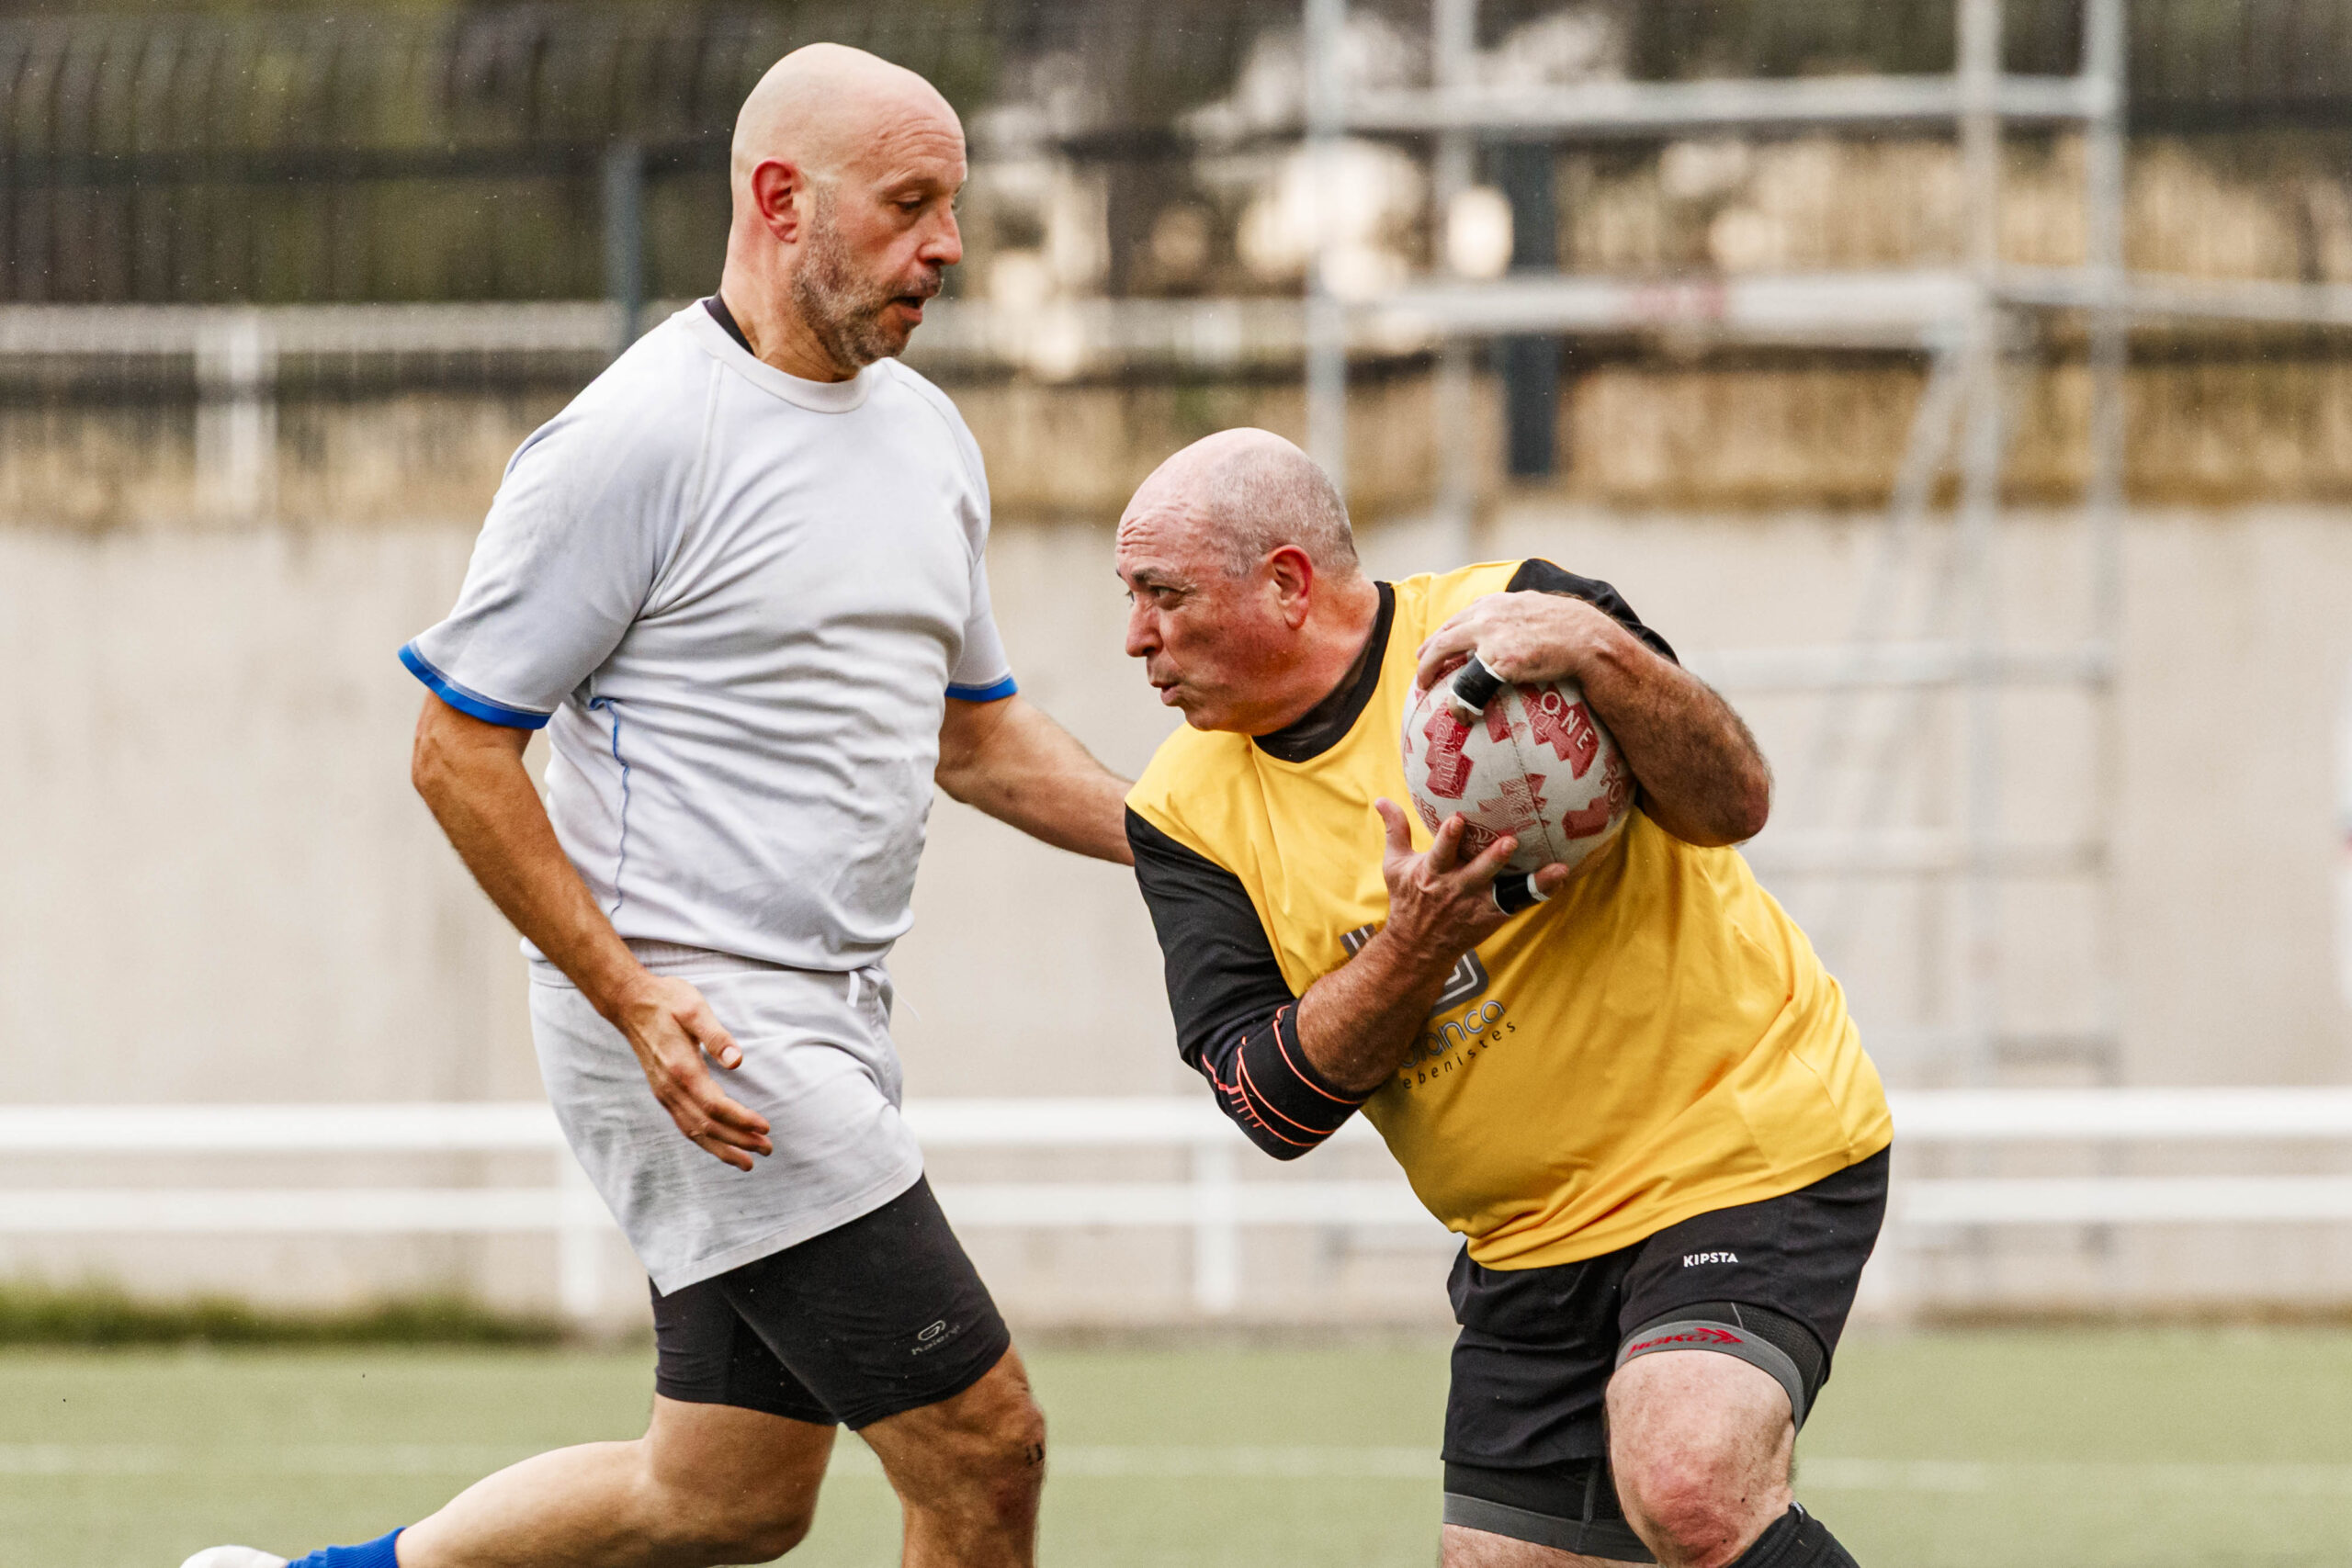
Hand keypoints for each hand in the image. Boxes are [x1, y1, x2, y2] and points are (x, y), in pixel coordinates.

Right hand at [609, 974, 773, 1170]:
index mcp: (682, 1069)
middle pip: (707, 1125)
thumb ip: (716, 1035)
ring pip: (694, 1131)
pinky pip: (684, 1125)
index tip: (765, 1128)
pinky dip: (704, 1141)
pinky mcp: (663, 1093)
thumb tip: (737, 1061)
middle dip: (739, 1141)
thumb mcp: (694, 1008)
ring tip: (747, 1162)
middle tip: (767, 1149)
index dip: (741, 1121)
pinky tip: (719, 1146)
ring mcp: (664, 1093)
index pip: (715, 1106)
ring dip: (722, 1148)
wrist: (630, 1003)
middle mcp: (670, 1088)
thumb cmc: (667, 1001)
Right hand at [1374, 799, 1571, 965]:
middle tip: (1510, 841)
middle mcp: (1456, 889)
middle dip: (1493, 858)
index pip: (1440, 853)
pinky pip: (1521, 904)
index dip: (1448, 838)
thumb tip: (1381, 799)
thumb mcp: (1395, 865)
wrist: (1417, 947)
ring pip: (1507, 891)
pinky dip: (1541, 891)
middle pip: (1477, 872)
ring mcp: (1477, 905)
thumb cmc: (1408, 899)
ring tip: (1556, 869)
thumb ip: (1394, 830)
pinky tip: (1561, 877)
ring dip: (1532, 881)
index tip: (1457, 820)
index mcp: (1432, 874)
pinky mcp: (1493, 916)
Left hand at [1413, 590, 1625, 692]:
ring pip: (1444, 651)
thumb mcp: (1539, 609)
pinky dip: (1458, 698)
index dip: (1444, 632)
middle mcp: (1488, 616)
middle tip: (1421, 669)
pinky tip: (1457, 711)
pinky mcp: (1499, 661)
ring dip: (1429, 670)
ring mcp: (1491, 637)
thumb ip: (1519, 614)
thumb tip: (1516, 626)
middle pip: (1445, 633)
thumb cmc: (1571, 627)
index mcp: (1498, 604)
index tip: (1434, 645)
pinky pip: (1468, 683)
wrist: (1587, 639)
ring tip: (1424, 686)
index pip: (1461, 617)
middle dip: (1428, 652)